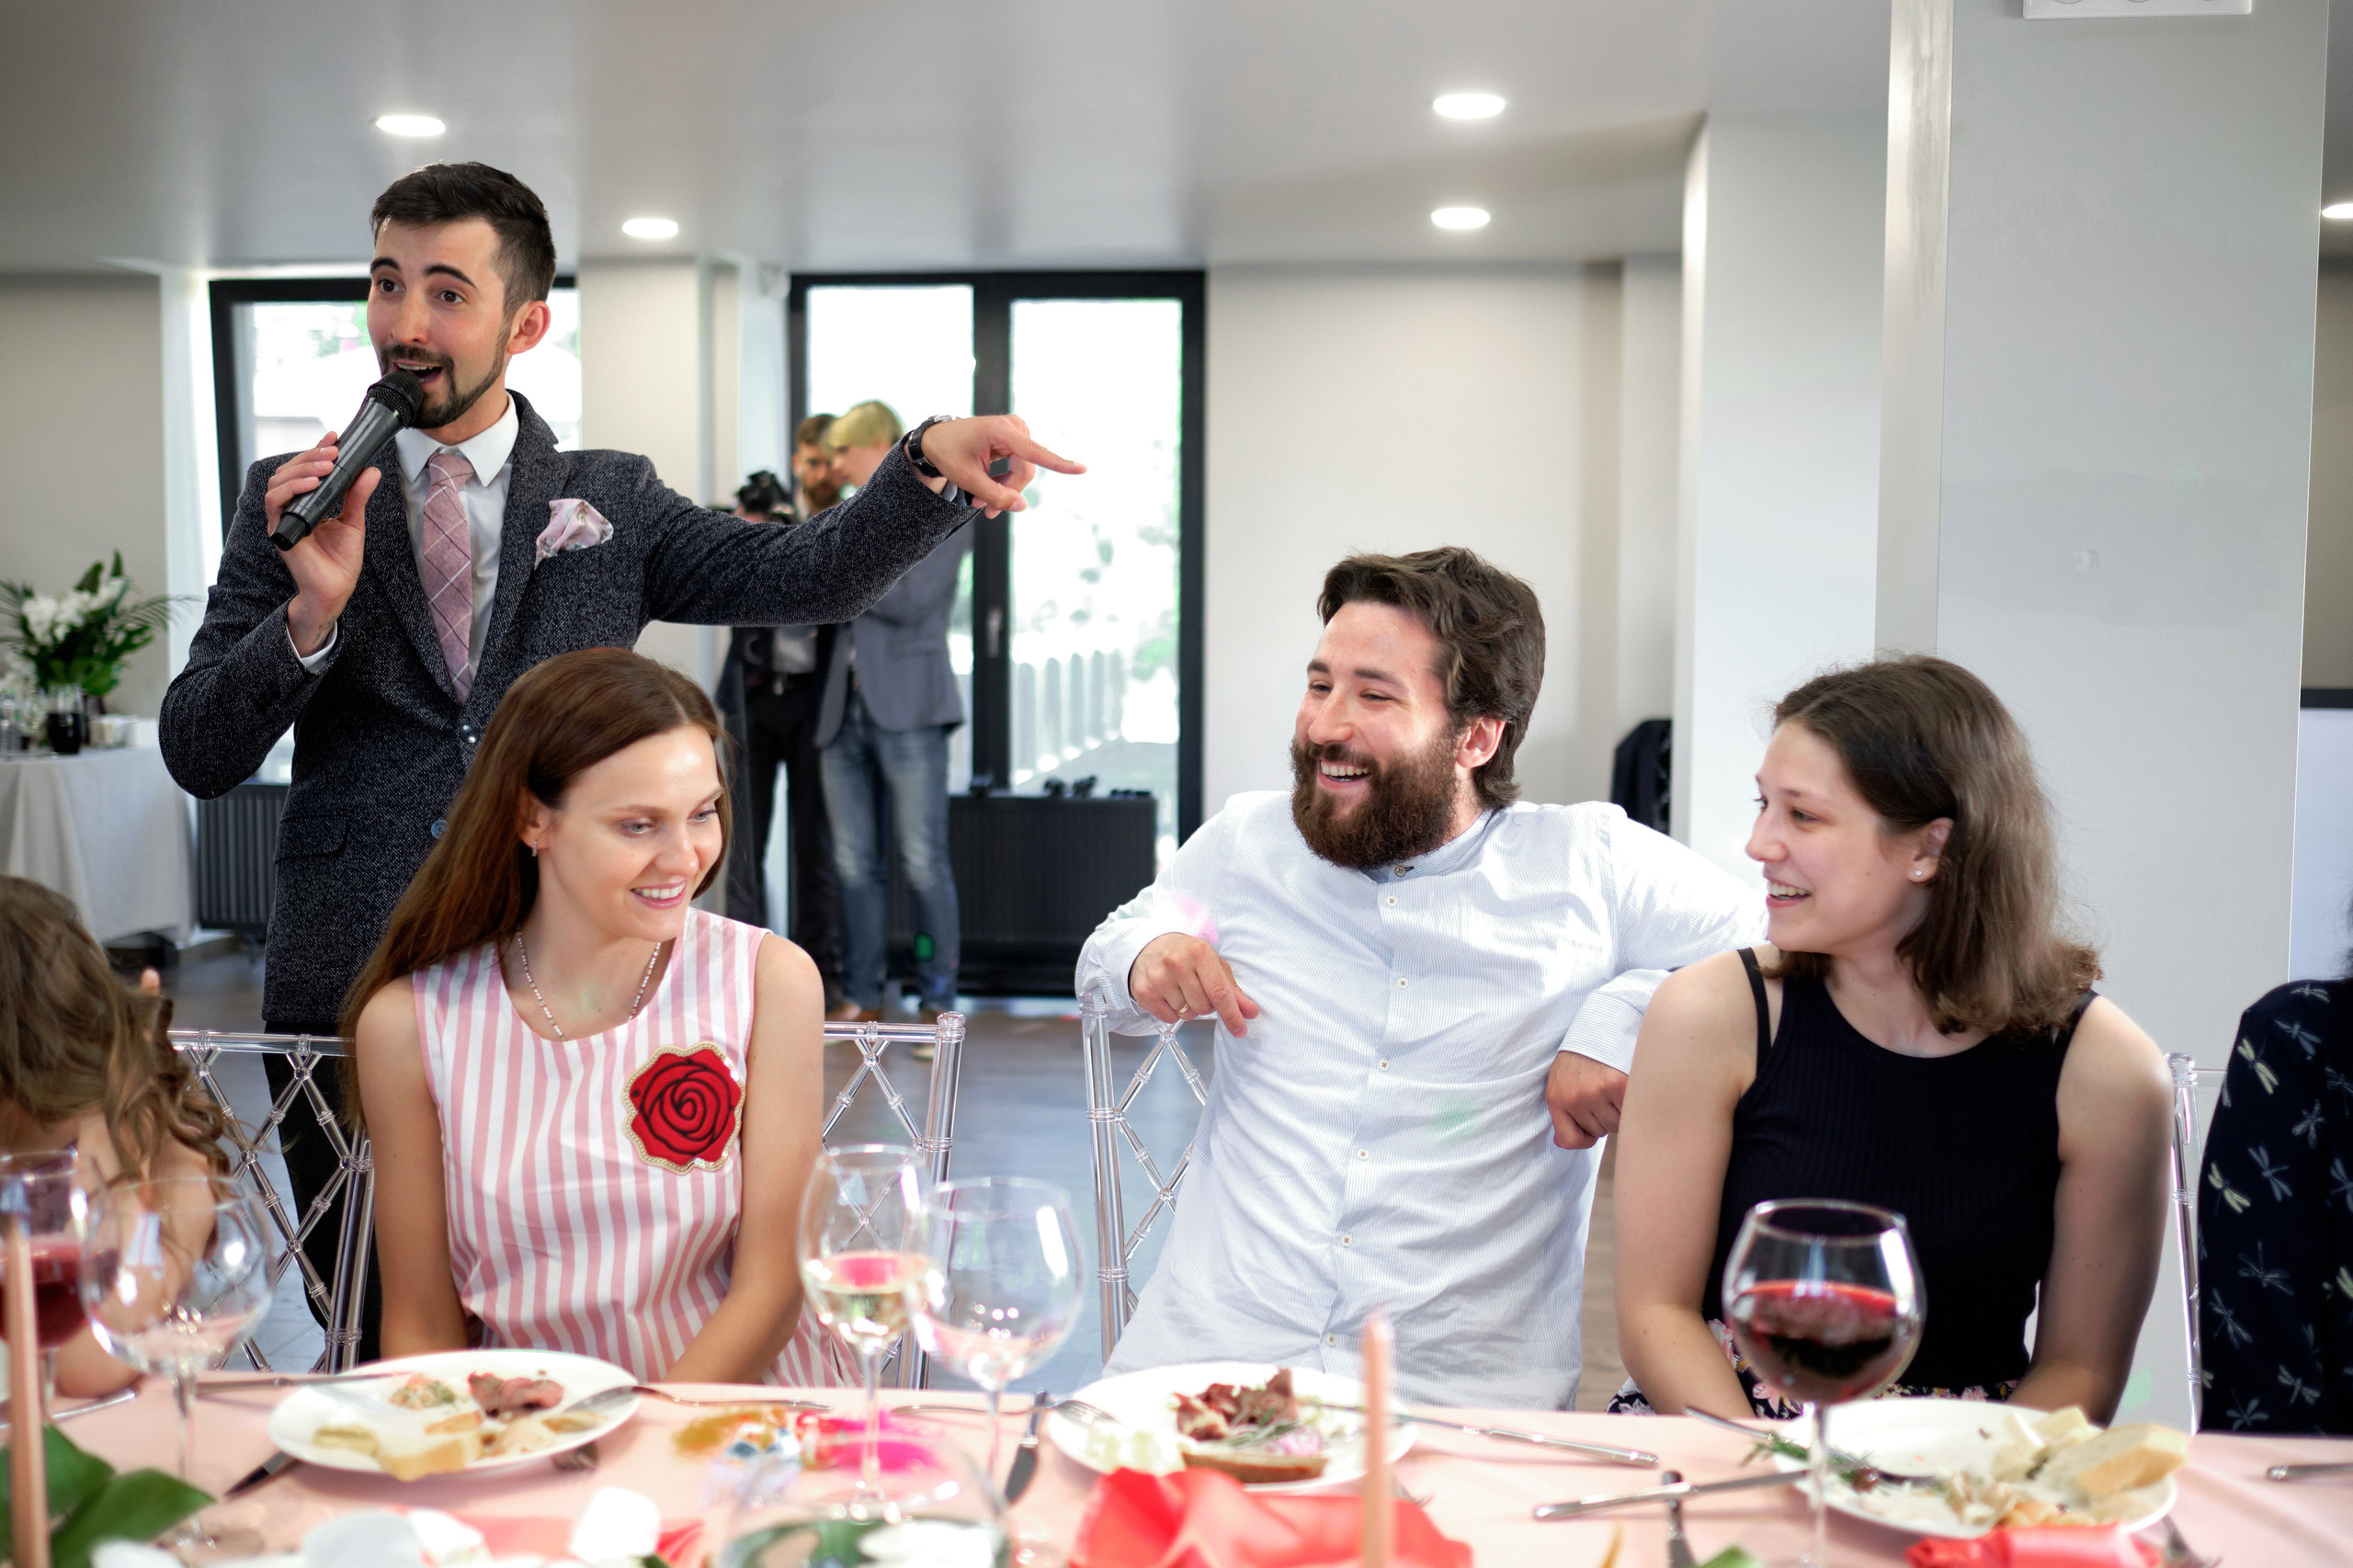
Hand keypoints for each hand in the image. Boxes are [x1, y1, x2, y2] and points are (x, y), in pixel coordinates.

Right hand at [264, 432, 378, 651]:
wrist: (335, 589)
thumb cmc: (341, 559)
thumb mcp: (354, 520)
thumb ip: (358, 495)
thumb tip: (371, 470)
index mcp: (305, 503)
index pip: (304, 469)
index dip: (316, 450)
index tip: (334, 437)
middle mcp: (289, 508)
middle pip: (288, 471)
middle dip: (310, 456)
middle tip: (333, 451)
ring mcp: (281, 518)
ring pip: (278, 482)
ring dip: (301, 469)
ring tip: (326, 466)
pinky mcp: (279, 530)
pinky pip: (274, 502)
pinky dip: (290, 489)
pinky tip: (311, 483)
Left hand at [915, 415, 1084, 515]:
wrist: (936, 440)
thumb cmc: (949, 455)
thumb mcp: (967, 480)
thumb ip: (995, 495)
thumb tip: (1023, 507)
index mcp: (999, 431)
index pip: (1034, 452)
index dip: (1059, 464)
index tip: (1083, 469)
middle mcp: (1013, 426)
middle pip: (1025, 470)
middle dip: (1008, 493)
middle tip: (986, 511)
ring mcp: (1016, 431)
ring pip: (1024, 471)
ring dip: (1005, 489)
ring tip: (981, 502)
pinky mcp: (1016, 438)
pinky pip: (1020, 466)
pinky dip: (1005, 481)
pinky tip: (988, 489)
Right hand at [1128, 933, 1259, 1036]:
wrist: (1148, 947)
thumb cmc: (1186, 955)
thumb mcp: (1212, 964)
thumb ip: (1233, 990)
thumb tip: (1250, 1012)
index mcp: (1199, 952)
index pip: (1219, 992)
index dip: (1232, 1014)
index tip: (1240, 1029)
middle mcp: (1177, 963)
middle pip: (1204, 1007)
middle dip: (1206, 1005)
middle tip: (1197, 989)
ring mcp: (1158, 978)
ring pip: (1187, 1015)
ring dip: (1189, 1009)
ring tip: (1181, 989)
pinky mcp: (1145, 992)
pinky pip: (1170, 1018)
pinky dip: (1173, 1012)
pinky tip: (1169, 995)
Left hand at [1547, 1051, 1627, 1148]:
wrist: (1600, 1023)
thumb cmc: (1582, 1056)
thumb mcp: (1560, 1080)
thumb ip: (1562, 1111)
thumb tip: (1561, 1143)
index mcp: (1556, 1097)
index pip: (1569, 1140)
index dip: (1584, 1138)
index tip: (1591, 1128)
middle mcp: (1574, 1097)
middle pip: (1598, 1131)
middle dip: (1604, 1117)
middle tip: (1605, 1092)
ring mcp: (1596, 1092)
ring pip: (1616, 1124)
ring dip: (1620, 1111)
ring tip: (1616, 1087)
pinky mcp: (1619, 1085)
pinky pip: (1630, 1112)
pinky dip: (1632, 1103)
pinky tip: (1627, 1087)